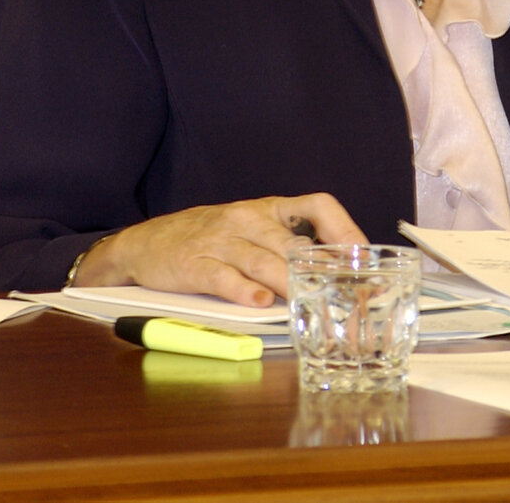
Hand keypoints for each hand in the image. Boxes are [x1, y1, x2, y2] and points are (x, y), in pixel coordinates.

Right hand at [71, 193, 366, 307]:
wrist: (145, 243)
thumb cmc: (208, 239)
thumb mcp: (250, 229)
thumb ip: (287, 246)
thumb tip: (335, 275)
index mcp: (268, 210)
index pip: (317, 205)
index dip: (345, 228)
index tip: (364, 257)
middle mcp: (248, 219)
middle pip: (294, 243)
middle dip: (325, 273)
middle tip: (350, 298)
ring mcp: (221, 240)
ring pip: (264, 260)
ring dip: (291, 284)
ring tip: (311, 303)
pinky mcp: (195, 263)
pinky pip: (224, 276)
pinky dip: (243, 290)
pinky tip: (259, 302)